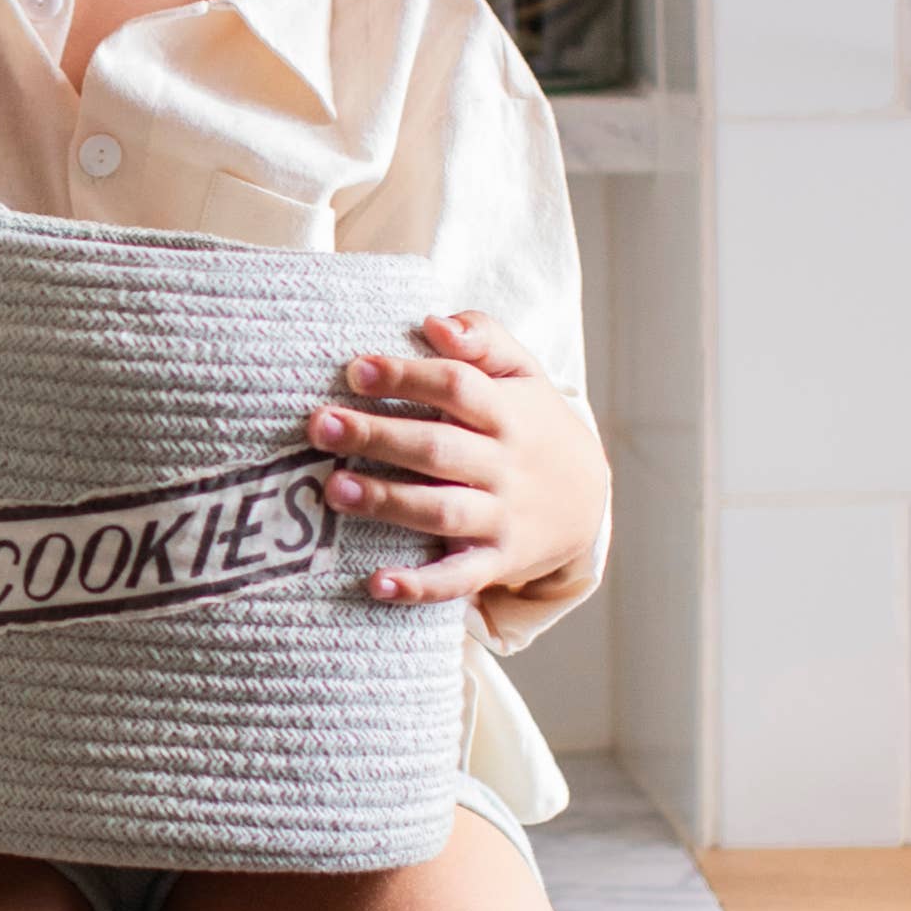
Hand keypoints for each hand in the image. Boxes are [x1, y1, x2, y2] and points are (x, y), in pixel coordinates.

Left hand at [307, 311, 609, 609]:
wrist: (589, 501)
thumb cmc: (533, 424)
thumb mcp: (523, 373)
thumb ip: (483, 338)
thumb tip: (434, 323)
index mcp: (508, 413)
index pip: (457, 387)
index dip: (407, 376)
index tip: (355, 370)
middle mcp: (504, 467)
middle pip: (438, 448)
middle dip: (378, 437)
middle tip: (321, 426)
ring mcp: (500, 518)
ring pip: (441, 512)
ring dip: (388, 503)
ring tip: (335, 489)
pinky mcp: (495, 562)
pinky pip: (457, 579)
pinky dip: (419, 586)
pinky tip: (376, 584)